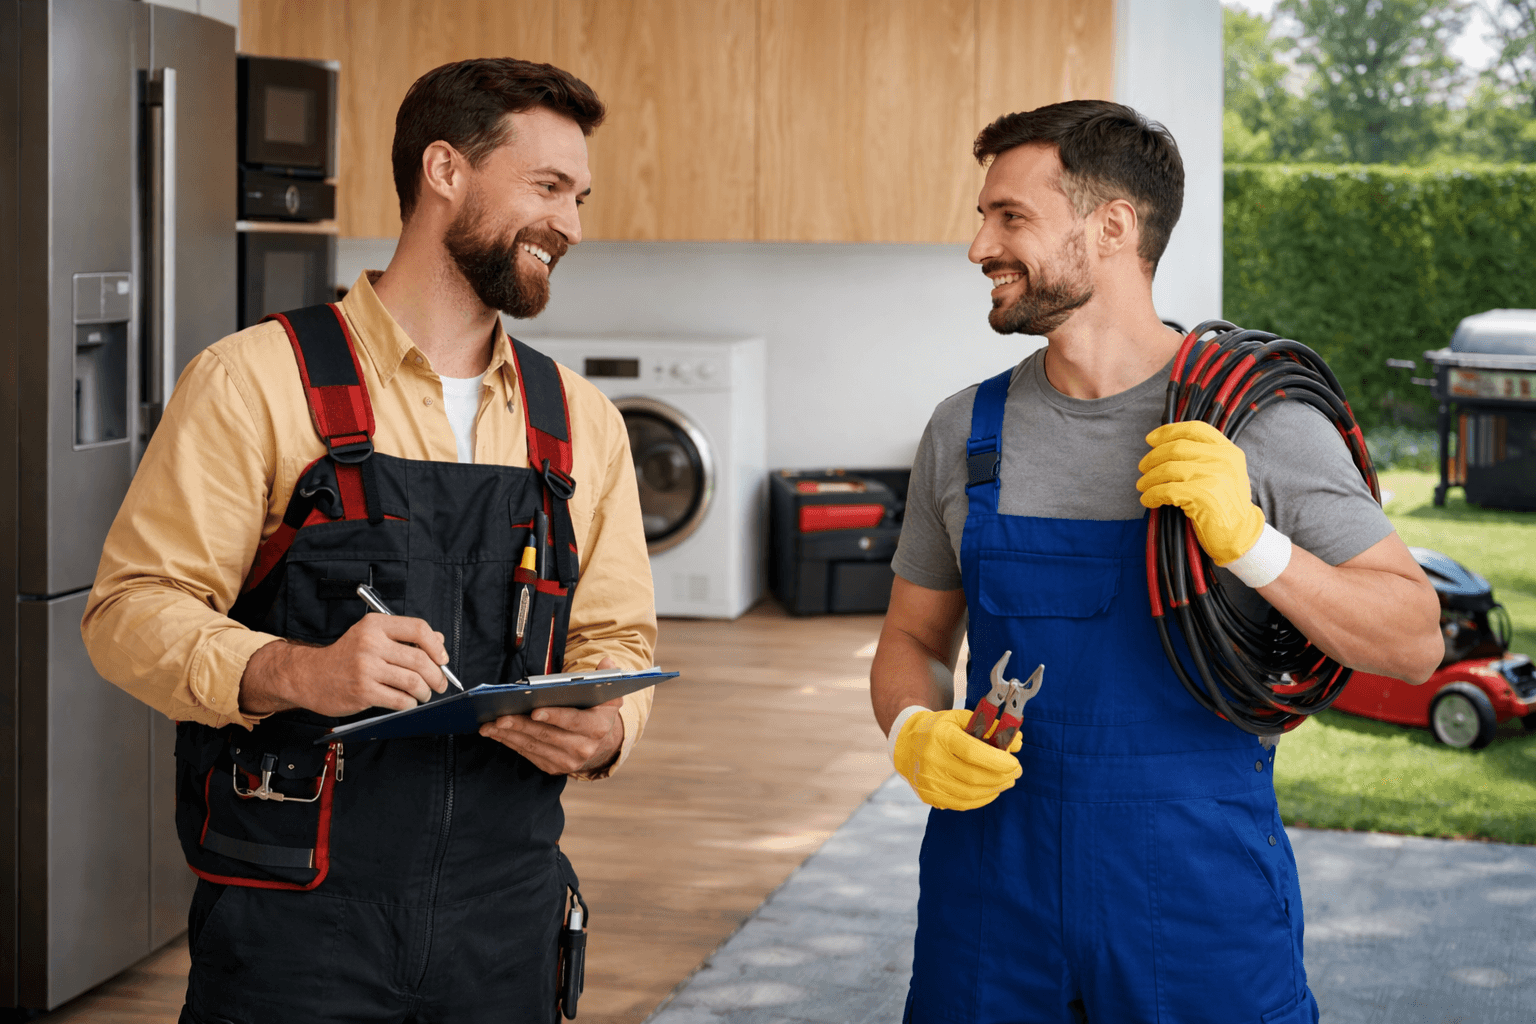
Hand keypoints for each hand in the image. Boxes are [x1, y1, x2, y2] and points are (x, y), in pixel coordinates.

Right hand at [240, 614, 448, 716]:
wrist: (309, 676)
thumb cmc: (345, 657)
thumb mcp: (371, 636)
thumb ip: (405, 637)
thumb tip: (439, 641)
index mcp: (375, 625)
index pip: (418, 628)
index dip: (436, 646)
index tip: (442, 659)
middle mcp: (370, 643)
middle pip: (420, 659)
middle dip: (437, 675)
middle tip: (440, 683)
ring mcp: (366, 668)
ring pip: (413, 681)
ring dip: (425, 691)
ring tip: (424, 694)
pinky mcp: (363, 691)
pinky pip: (399, 699)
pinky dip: (410, 703)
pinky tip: (408, 702)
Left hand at [478, 658, 625, 775]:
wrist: (600, 745)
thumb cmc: (597, 713)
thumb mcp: (608, 695)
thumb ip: (606, 677)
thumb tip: (607, 661)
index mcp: (597, 728)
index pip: (573, 721)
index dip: (554, 716)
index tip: (534, 711)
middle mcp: (583, 748)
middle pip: (547, 735)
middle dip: (521, 725)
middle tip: (500, 716)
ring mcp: (567, 761)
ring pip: (533, 746)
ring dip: (509, 735)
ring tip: (490, 724)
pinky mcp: (553, 768)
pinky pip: (527, 754)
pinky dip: (509, 742)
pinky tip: (496, 732)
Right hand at [892, 708, 1021, 810]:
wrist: (906, 743)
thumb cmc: (938, 728)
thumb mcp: (960, 719)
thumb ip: (990, 727)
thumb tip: (1017, 743)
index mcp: (940, 736)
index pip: (973, 753)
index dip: (997, 761)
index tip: (1015, 763)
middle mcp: (932, 760)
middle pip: (974, 777)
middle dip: (1001, 777)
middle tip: (1016, 773)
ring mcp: (929, 781)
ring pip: (970, 794)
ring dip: (994, 789)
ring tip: (1006, 781)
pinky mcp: (929, 796)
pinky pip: (961, 804)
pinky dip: (981, 799)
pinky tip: (990, 790)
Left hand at [1137, 421, 1264, 564]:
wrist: (1240, 534)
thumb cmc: (1225, 505)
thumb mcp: (1223, 473)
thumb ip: (1203, 456)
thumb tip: (1164, 446)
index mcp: (1228, 450)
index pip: (1194, 429)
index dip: (1168, 431)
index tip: (1150, 439)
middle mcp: (1223, 459)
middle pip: (1176, 448)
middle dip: (1153, 457)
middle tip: (1142, 468)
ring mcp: (1214, 476)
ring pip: (1168, 468)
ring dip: (1149, 478)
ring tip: (1142, 486)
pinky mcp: (1203, 495)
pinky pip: (1166, 490)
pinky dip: (1152, 495)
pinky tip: (1148, 500)